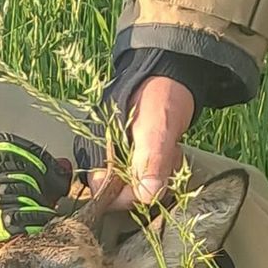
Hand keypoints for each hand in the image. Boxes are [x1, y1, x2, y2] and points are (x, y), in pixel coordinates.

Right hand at [86, 76, 194, 208]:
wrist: (173, 70)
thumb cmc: (159, 93)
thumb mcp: (156, 126)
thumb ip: (150, 161)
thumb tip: (146, 195)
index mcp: (94, 152)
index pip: (104, 197)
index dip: (131, 196)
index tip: (155, 181)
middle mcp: (100, 158)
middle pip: (122, 193)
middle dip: (149, 182)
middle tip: (167, 156)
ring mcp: (116, 158)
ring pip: (137, 186)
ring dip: (158, 175)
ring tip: (170, 150)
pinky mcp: (132, 156)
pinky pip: (145, 176)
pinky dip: (160, 169)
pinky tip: (169, 151)